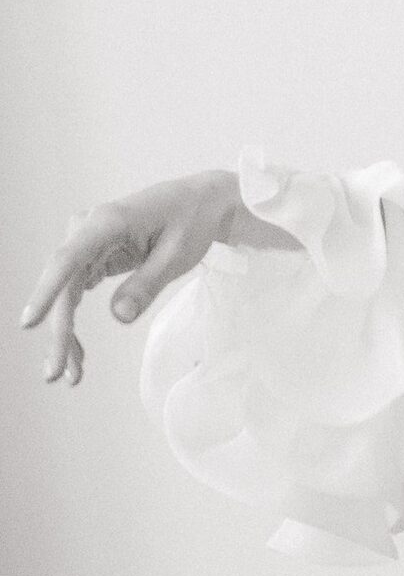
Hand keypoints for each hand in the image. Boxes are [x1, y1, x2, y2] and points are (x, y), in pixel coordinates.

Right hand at [19, 172, 244, 385]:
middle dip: (59, 332)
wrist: (202, 202)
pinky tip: (77, 353)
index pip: (69, 258)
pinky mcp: (92, 254)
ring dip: (64, 334)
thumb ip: (148, 283)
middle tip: (57, 374)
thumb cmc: (193, 220)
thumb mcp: (178, 254)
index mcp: (110, 221)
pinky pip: (74, 291)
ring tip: (71, 374)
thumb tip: (119, 316)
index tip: (29, 322)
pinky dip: (73, 322)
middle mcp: (90, 227)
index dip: (46, 291)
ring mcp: (87, 241)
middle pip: (64, 284)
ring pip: (65, 293)